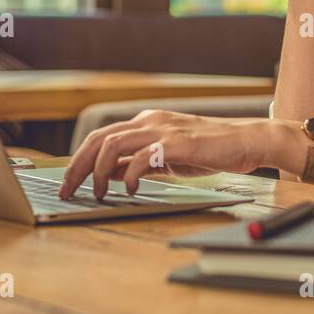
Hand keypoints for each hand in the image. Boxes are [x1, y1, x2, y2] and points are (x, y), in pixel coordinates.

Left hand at [58, 111, 293, 198]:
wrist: (247, 140)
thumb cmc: (211, 150)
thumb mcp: (168, 157)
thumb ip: (140, 162)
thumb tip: (109, 174)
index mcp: (146, 122)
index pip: (101, 137)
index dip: (79, 159)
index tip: (68, 181)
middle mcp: (150, 120)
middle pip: (98, 139)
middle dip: (77, 166)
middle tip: (67, 190)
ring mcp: (162, 129)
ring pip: (112, 144)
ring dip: (97, 171)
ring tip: (97, 192)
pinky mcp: (176, 143)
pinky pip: (141, 157)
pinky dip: (129, 175)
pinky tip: (131, 189)